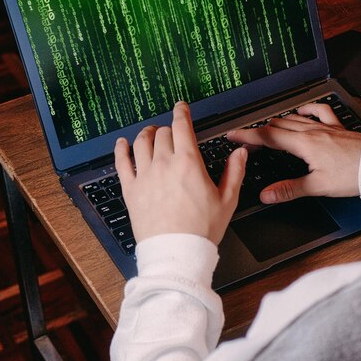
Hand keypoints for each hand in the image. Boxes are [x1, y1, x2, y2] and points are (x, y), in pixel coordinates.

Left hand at [114, 102, 247, 244]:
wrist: (177, 253)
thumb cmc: (201, 230)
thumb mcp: (227, 201)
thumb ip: (234, 172)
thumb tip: (240, 154)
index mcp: (188, 164)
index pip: (182, 127)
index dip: (181, 112)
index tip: (181, 107)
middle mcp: (164, 165)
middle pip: (162, 134)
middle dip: (168, 128)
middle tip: (171, 130)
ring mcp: (145, 176)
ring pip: (141, 143)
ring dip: (146, 133)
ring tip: (150, 132)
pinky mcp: (131, 190)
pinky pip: (121, 163)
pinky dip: (121, 149)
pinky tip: (122, 144)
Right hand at [227, 103, 360, 203]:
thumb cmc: (355, 175)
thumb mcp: (319, 186)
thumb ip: (290, 189)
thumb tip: (266, 195)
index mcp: (305, 145)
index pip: (269, 137)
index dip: (248, 135)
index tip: (233, 134)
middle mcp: (313, 132)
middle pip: (278, 126)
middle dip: (258, 130)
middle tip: (245, 136)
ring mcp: (326, 127)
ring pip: (295, 119)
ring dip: (277, 122)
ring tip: (266, 127)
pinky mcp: (338, 128)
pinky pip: (319, 112)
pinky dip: (307, 110)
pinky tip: (302, 111)